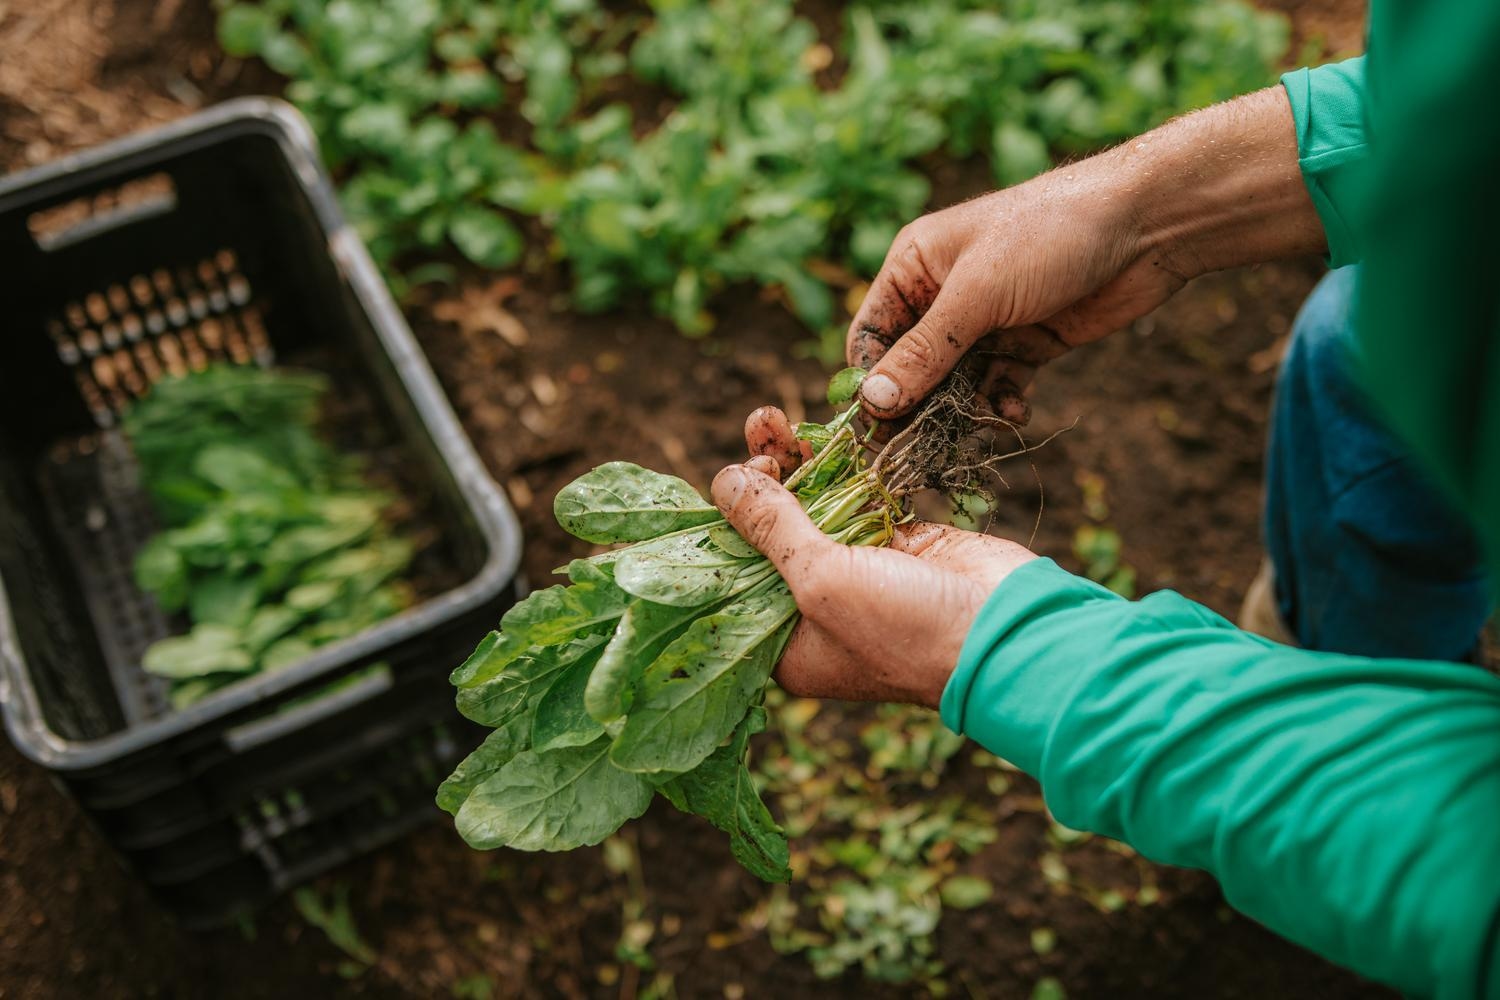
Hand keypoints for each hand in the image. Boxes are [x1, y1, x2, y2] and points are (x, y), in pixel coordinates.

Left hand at [723, 407, 1035, 707]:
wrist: (1007, 632)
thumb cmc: (905, 630)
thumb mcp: (822, 580)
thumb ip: (773, 528)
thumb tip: (724, 480)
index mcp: (788, 643)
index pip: (735, 579)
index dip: (723, 527)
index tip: (722, 480)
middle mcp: (817, 609)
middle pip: (772, 537)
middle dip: (758, 484)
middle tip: (756, 435)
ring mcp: (860, 574)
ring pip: (814, 510)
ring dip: (795, 465)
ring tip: (771, 419)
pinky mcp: (898, 543)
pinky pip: (859, 497)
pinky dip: (841, 466)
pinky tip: (820, 432)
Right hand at [848, 172, 1167, 423]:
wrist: (1145, 225)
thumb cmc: (1048, 235)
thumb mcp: (977, 295)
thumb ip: (924, 352)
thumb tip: (871, 402)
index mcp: (914, 267)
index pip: (871, 336)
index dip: (870, 383)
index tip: (876, 429)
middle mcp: (943, 295)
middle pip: (910, 368)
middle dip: (918, 407)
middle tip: (922, 451)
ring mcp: (986, 321)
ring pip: (954, 384)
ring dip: (963, 412)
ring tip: (979, 429)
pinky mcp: (1026, 342)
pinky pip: (998, 386)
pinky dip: (1002, 405)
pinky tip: (1016, 414)